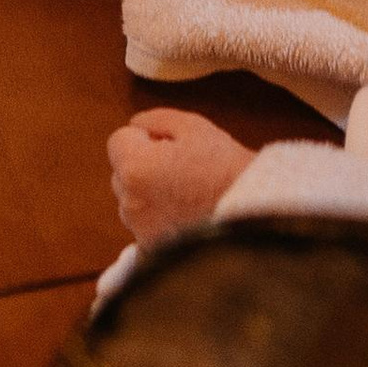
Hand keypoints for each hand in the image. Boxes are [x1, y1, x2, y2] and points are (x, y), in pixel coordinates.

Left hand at [109, 110, 252, 244]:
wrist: (249, 213)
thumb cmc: (223, 165)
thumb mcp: (194, 126)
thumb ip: (156, 119)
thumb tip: (137, 124)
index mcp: (134, 168)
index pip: (118, 140)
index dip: (144, 135)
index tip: (170, 142)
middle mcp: (128, 202)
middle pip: (121, 171)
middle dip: (142, 162)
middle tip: (181, 163)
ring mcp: (137, 228)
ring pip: (131, 198)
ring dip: (147, 191)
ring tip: (186, 189)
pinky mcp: (149, 248)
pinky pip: (143, 222)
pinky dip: (156, 216)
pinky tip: (184, 211)